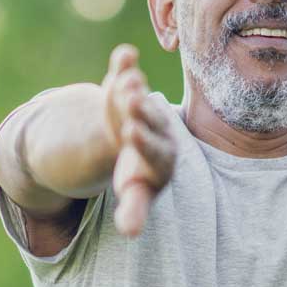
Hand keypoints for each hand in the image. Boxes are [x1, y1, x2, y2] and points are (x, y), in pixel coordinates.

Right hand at [102, 45, 183, 237]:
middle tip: (134, 99)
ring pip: (139, 97)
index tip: (131, 133)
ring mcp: (143, 108)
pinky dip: (123, 65)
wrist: (129, 142)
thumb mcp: (136, 192)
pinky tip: (124, 53)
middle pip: (150, 120)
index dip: (145, 142)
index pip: (155, 150)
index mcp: (162, 156)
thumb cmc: (137, 174)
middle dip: (141, 111)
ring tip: (126, 76)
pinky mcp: (127, 90)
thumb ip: (134, 210)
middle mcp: (157, 129)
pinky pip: (126, 76)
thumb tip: (130, 232)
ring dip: (132, 87)